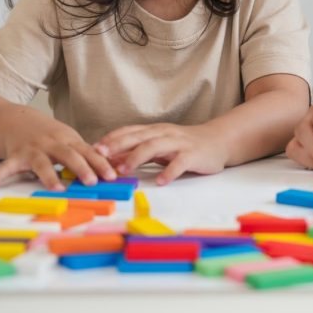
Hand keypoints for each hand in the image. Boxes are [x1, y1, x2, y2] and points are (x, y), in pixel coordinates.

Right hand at [0, 120, 115, 190]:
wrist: (19, 121)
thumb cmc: (51, 135)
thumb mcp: (70, 140)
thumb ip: (85, 154)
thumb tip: (110, 169)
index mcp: (69, 140)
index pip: (88, 152)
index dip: (100, 163)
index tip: (112, 176)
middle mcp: (52, 144)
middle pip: (69, 155)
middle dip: (81, 168)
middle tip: (92, 181)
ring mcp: (33, 149)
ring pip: (42, 163)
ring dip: (49, 176)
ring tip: (57, 188)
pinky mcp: (15, 155)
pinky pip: (6, 166)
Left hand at [95, 123, 229, 185]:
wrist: (218, 140)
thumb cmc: (185, 145)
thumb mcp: (160, 146)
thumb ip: (138, 152)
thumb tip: (112, 161)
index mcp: (155, 130)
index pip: (130, 131)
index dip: (112, 139)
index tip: (93, 149)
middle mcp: (165, 133)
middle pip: (139, 136)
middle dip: (118, 145)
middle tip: (101, 157)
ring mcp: (179, 143)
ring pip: (155, 146)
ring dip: (137, 157)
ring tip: (124, 170)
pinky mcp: (193, 154)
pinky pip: (180, 162)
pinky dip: (170, 171)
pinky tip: (161, 181)